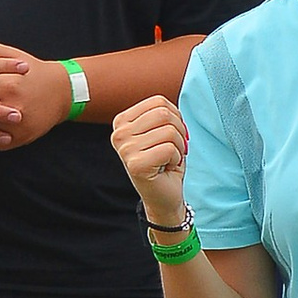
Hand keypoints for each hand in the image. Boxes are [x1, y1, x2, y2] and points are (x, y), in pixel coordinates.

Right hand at [110, 94, 190, 228]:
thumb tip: (173, 104)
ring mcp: (125, 149)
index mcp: (122, 121)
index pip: (159, 102)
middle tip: (173, 149)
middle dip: (179, 132)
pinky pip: (170, 149)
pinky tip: (166, 168)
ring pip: (169, 131)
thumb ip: (163, 113)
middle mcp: (119, 134)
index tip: (171, 136)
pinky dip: (176, 159)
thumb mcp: (162, 131)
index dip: (175, 118)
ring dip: (178, 147)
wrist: (163, 196)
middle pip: (164, 114)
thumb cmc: (164, 162)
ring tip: (168, 159)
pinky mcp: (135, 164)